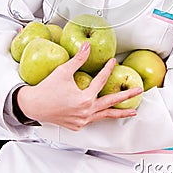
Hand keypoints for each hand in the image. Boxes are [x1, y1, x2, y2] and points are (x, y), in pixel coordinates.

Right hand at [17, 42, 142, 130]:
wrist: (33, 106)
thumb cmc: (46, 89)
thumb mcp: (63, 72)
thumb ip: (78, 59)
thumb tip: (87, 47)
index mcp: (84, 99)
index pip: (101, 81)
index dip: (108, 70)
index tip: (114, 62)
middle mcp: (86, 112)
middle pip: (111, 103)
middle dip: (126, 96)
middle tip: (138, 91)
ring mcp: (82, 120)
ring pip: (105, 116)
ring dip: (119, 113)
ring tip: (132, 112)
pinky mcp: (78, 125)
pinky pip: (93, 120)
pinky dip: (101, 116)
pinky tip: (105, 112)